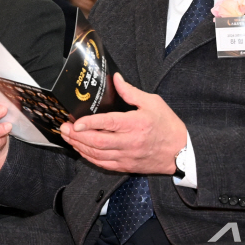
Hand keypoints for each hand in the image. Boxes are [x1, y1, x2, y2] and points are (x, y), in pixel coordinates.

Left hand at [60, 73, 186, 174]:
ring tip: (68, 137)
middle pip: (99, 141)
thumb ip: (131, 92)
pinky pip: (103, 164)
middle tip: (64, 128)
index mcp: (137, 124)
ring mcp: (127, 156)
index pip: (110, 124)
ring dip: (80, 146)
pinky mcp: (126, 165)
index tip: (77, 122)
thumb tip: (116, 78)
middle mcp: (131, 142)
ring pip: (98, 154)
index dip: (91, 123)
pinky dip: (89, 157)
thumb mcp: (153, 102)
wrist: (180, 151)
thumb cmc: (168, 125)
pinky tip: (81, 149)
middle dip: (78, 135)